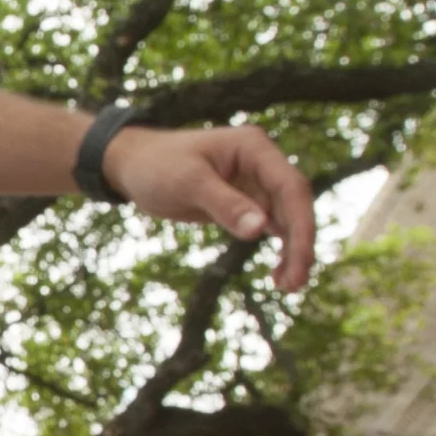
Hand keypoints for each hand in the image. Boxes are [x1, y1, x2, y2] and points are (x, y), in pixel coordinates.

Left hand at [103, 120, 314, 294]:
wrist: (134, 165)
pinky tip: (277, 276)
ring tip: (287, 287)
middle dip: (299, 244)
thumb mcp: (188, 185)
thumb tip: (260, 230)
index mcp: (254, 148)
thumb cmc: (157, 166)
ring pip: (286, 218)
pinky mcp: (246, 200)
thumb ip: (225, 205)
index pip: (290, 187)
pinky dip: (278, 249)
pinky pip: (271, 225)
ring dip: (292, 251)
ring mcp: (256, 182)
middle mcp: (261, 163)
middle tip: (294, 285)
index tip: (300, 262)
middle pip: (294, 205)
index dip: (301, 226)